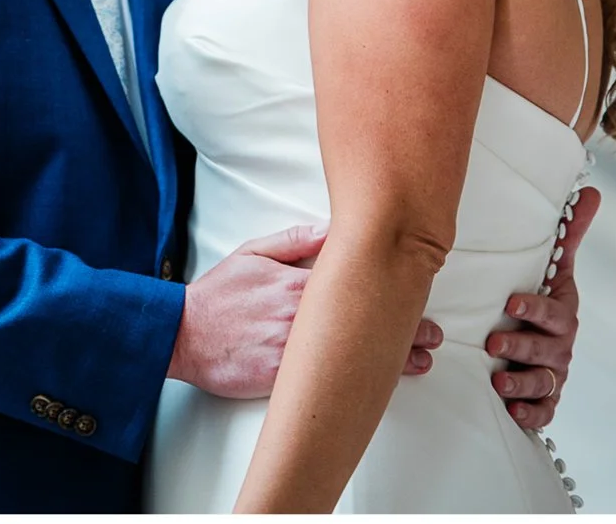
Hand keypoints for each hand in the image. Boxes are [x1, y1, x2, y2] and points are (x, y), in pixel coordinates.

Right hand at [168, 224, 446, 397]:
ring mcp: (294, 351)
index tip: (418, 292)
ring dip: (392, 361)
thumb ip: (294, 241)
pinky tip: (380, 385)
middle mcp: (301, 318)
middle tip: (433, 335)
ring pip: (354, 356)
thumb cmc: (217, 295)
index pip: (356, 284)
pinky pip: (329, 383)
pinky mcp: (284, 380)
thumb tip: (332, 229)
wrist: (182, 335)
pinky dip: (358, 383)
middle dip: (405, 331)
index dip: (392, 291)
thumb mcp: (251, 254)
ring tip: (420, 362)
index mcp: (297, 285)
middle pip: (364, 324)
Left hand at [486, 184, 595, 429]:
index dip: (534, 308)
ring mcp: (551, 373)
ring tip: (498, 383)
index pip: (553, 312)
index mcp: (559, 313)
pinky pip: (543, 412)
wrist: (532, 334)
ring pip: (544, 383)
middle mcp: (558, 345)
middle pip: (547, 350)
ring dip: (523, 384)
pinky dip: (530, 414)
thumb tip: (592, 192)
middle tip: (493, 343)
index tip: (510, 302)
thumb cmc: (538, 296)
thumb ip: (568, 234)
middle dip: (522, 347)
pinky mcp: (541, 397)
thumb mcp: (552, 266)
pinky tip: (512, 413)